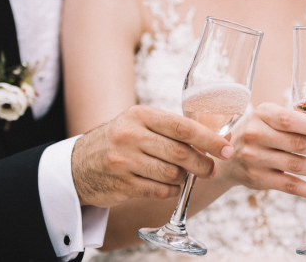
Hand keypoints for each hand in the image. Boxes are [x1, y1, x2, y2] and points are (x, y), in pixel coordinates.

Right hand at [72, 105, 232, 207]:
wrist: (77, 165)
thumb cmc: (121, 142)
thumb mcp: (140, 124)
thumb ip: (173, 130)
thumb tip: (219, 138)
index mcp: (140, 115)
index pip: (183, 127)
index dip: (209, 140)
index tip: (227, 149)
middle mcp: (130, 135)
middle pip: (180, 153)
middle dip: (203, 164)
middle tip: (211, 169)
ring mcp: (124, 161)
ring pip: (172, 174)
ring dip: (184, 179)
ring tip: (183, 176)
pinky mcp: (121, 184)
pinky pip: (159, 190)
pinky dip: (170, 190)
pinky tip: (169, 186)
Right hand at [217, 103, 305, 203]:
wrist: (225, 155)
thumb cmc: (260, 131)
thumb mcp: (272, 119)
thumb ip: (302, 124)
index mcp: (264, 113)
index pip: (292, 120)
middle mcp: (257, 134)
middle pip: (299, 145)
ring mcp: (256, 158)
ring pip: (297, 167)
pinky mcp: (258, 179)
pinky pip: (290, 187)